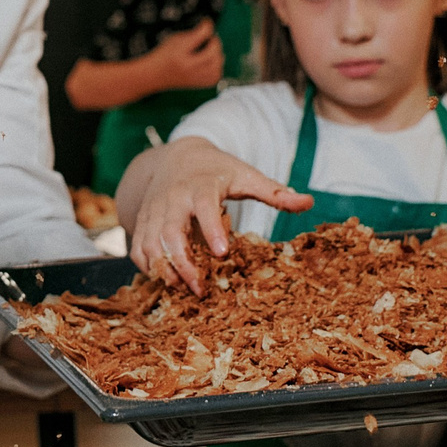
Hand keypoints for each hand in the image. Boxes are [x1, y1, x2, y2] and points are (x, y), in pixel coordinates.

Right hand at [123, 137, 313, 293]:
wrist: (176, 157)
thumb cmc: (217, 170)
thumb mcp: (246, 176)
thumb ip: (275, 192)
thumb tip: (308, 202)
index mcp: (201, 186)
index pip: (204, 207)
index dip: (211, 229)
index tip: (222, 253)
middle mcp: (173, 199)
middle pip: (170, 232)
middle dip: (183, 263)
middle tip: (200, 288)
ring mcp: (154, 211)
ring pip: (150, 243)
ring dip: (164, 269)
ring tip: (182, 288)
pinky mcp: (143, 222)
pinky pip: (137, 248)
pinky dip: (147, 267)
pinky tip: (166, 280)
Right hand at [147, 21, 224, 92]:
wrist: (156, 74)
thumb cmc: (165, 55)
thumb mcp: (175, 38)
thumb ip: (193, 33)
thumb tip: (209, 26)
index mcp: (180, 51)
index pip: (202, 35)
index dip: (207, 26)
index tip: (206, 22)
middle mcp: (188, 67)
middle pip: (213, 53)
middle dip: (215, 43)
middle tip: (209, 39)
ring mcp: (195, 78)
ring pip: (217, 65)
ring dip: (217, 55)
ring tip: (210, 51)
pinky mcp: (199, 84)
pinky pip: (216, 75)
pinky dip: (217, 67)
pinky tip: (209, 63)